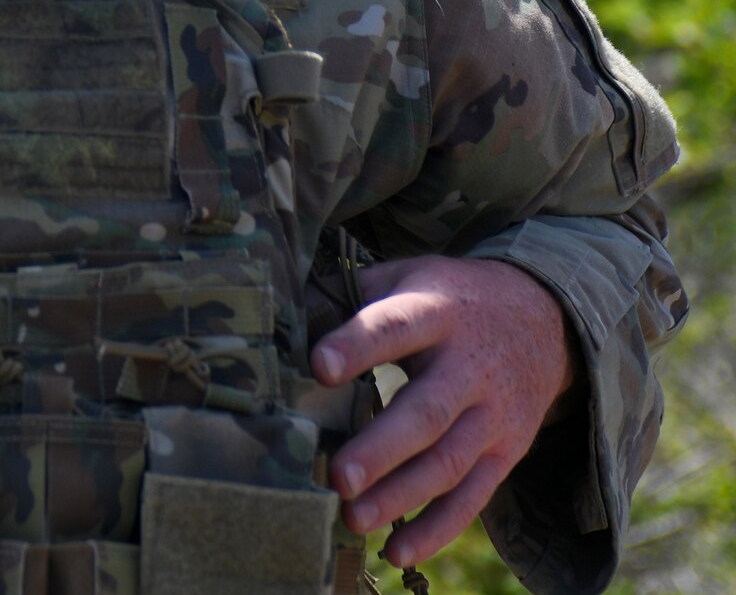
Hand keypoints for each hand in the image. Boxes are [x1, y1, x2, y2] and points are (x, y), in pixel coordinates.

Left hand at [313, 255, 579, 567]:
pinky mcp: (505, 453)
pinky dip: (435, 528)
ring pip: (448, 462)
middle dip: (382, 448)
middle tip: (338, 477)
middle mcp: (470, 368)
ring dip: (401, 496)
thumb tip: (282, 319)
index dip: (358, 344)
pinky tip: (397, 550)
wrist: (543, 319)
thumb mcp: (404, 276)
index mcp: (437, 312)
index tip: (318, 365)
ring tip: (352, 518)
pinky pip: (472, 497)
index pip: (395, 327)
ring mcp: (492, 416)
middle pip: (427, 411)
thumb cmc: (446, 298)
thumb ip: (347, 295)